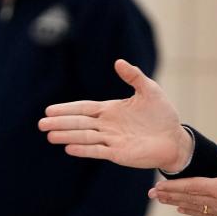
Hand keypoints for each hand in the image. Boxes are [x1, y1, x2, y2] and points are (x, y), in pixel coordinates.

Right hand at [38, 59, 191, 171]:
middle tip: (41, 124)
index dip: (67, 109)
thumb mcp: (150, 90)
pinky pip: (98, 150)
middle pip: (79, 123)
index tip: (49, 110)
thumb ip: (134, 76)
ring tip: (50, 136)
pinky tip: (69, 148)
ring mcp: (112, 140)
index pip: (84, 108)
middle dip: (61, 123)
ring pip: (85, 137)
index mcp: (111, 110)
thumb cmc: (162, 114)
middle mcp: (107, 125)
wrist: (175, 138)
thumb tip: (118, 62)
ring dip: (68, 136)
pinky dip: (84, 149)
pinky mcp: (119, 153)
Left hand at [149, 140, 216, 215]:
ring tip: (162, 201)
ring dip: (177, 204)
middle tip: (152, 194)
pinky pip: (205, 215)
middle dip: (169, 195)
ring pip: (195, 208)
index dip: (174, 187)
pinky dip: (192, 211)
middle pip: (189, 198)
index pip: (193, 187)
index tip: (158, 186)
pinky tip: (184, 210)